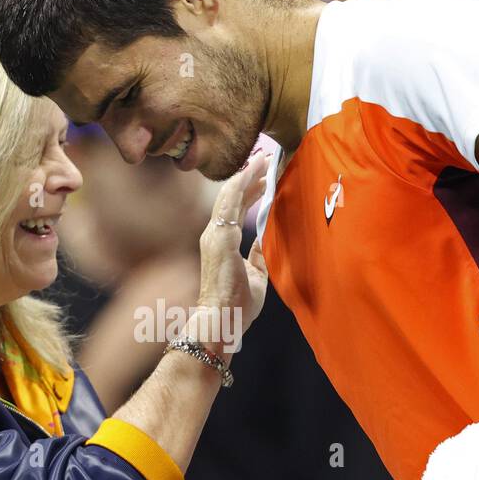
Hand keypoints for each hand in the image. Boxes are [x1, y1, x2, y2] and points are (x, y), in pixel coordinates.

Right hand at [195, 151, 269, 345]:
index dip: (248, 192)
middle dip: (247, 177)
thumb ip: (257, 254)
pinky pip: (229, 202)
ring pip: (229, 194)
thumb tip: (265, 237)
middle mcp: (213, 234)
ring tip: (262, 159)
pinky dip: (241, 184)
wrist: (222, 320)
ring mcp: (214, 234)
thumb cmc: (236, 305)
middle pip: (230, 197)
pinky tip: (253, 172)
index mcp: (221, 243)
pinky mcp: (219, 237)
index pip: (233, 210)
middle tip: (265, 160)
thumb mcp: (254, 273)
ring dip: (246, 175)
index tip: (263, 178)